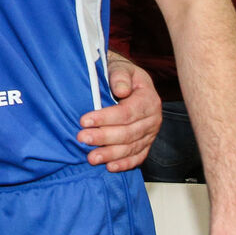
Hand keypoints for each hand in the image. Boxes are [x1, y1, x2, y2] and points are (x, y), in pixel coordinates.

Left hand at [77, 52, 160, 170]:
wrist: (128, 81)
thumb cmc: (121, 74)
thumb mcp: (121, 67)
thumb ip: (120, 76)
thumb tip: (121, 90)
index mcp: (148, 99)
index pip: (127, 112)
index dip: (105, 118)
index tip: (84, 120)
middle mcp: (153, 118)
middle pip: (128, 132)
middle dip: (104, 137)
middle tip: (83, 138)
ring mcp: (150, 133)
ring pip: (131, 147)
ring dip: (111, 154)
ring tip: (91, 157)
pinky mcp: (146, 143)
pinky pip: (138, 156)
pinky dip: (124, 164)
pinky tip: (110, 167)